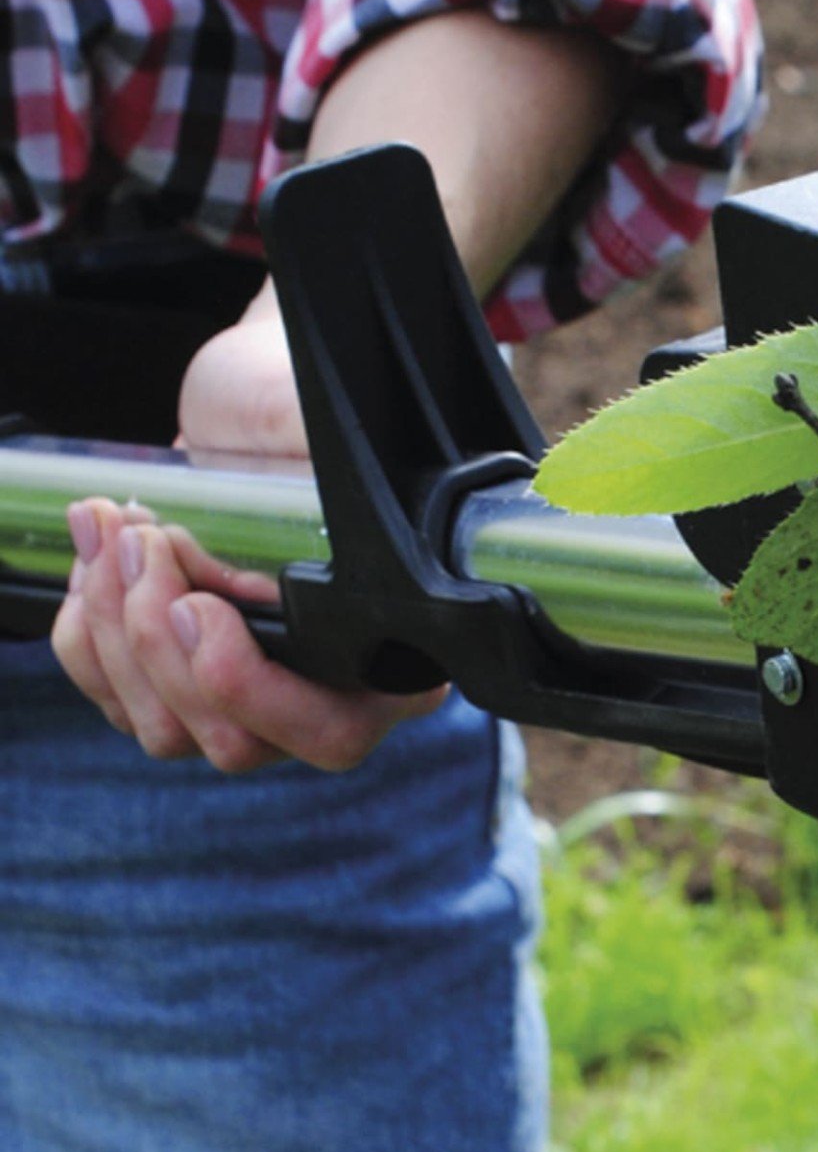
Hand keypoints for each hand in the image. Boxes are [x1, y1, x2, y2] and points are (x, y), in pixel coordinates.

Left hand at [51, 294, 446, 771]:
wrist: (246, 408)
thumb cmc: (291, 417)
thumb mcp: (320, 435)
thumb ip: (344, 470)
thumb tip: (334, 480)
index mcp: (395, 657)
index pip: (331, 726)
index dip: (250, 687)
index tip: (197, 604)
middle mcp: (329, 699)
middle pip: (237, 743)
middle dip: (162, 647)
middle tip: (141, 543)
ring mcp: (250, 706)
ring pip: (169, 732)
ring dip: (115, 634)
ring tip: (110, 531)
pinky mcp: (181, 690)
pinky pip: (122, 704)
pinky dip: (88, 638)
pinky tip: (95, 562)